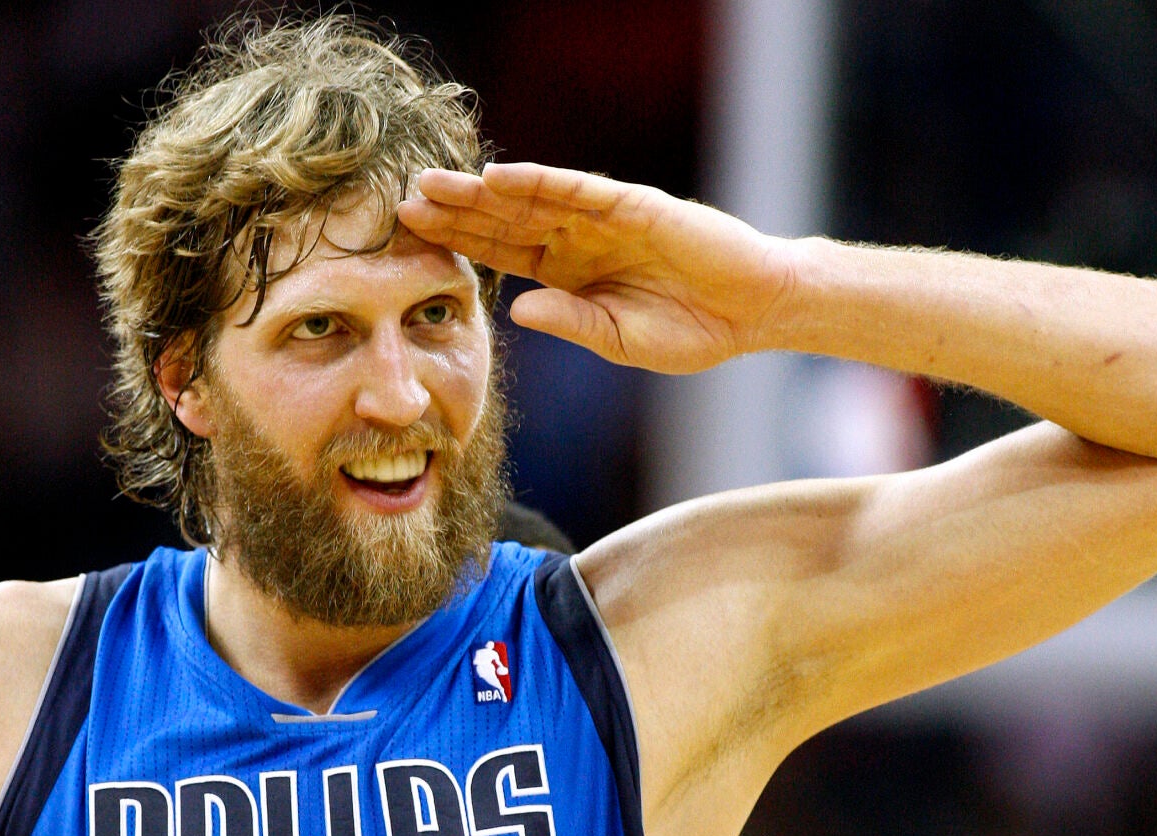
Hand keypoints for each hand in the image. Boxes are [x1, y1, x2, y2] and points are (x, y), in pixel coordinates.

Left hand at [398, 163, 796, 373]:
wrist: (753, 311)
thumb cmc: (692, 330)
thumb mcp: (619, 338)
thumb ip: (570, 320)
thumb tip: (516, 310)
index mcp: (568, 272)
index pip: (501, 253)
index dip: (458, 245)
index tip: (410, 240)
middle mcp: (578, 239)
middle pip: (504, 220)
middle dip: (454, 212)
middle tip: (403, 202)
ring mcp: (602, 218)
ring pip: (530, 199)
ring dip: (482, 191)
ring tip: (434, 184)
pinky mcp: (633, 205)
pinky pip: (577, 190)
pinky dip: (539, 181)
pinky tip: (500, 176)